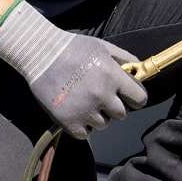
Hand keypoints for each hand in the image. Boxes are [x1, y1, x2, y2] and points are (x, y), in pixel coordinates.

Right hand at [0, 0, 146, 138]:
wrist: (40, 54)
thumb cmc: (73, 48)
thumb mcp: (104, 47)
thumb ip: (125, 60)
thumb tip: (141, 71)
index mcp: (113, 76)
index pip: (139, 99)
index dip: (134, 98)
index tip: (128, 97)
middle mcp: (102, 95)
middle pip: (122, 115)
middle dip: (114, 107)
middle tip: (100, 96)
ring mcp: (85, 110)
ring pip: (103, 124)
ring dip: (97, 116)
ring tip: (83, 99)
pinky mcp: (69, 122)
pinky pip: (85, 133)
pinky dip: (81, 126)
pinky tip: (74, 110)